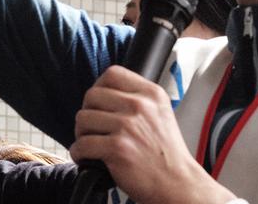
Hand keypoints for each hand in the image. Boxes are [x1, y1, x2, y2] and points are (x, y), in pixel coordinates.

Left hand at [70, 66, 235, 203]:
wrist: (178, 183)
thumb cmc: (167, 154)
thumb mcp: (160, 113)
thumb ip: (138, 99)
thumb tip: (105, 92)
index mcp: (151, 94)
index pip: (112, 74)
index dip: (98, 86)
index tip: (97, 102)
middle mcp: (139, 106)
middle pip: (92, 95)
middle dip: (87, 112)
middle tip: (92, 127)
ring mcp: (128, 126)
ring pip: (83, 118)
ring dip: (81, 133)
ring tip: (90, 143)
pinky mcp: (118, 148)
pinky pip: (82, 144)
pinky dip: (79, 153)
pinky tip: (86, 157)